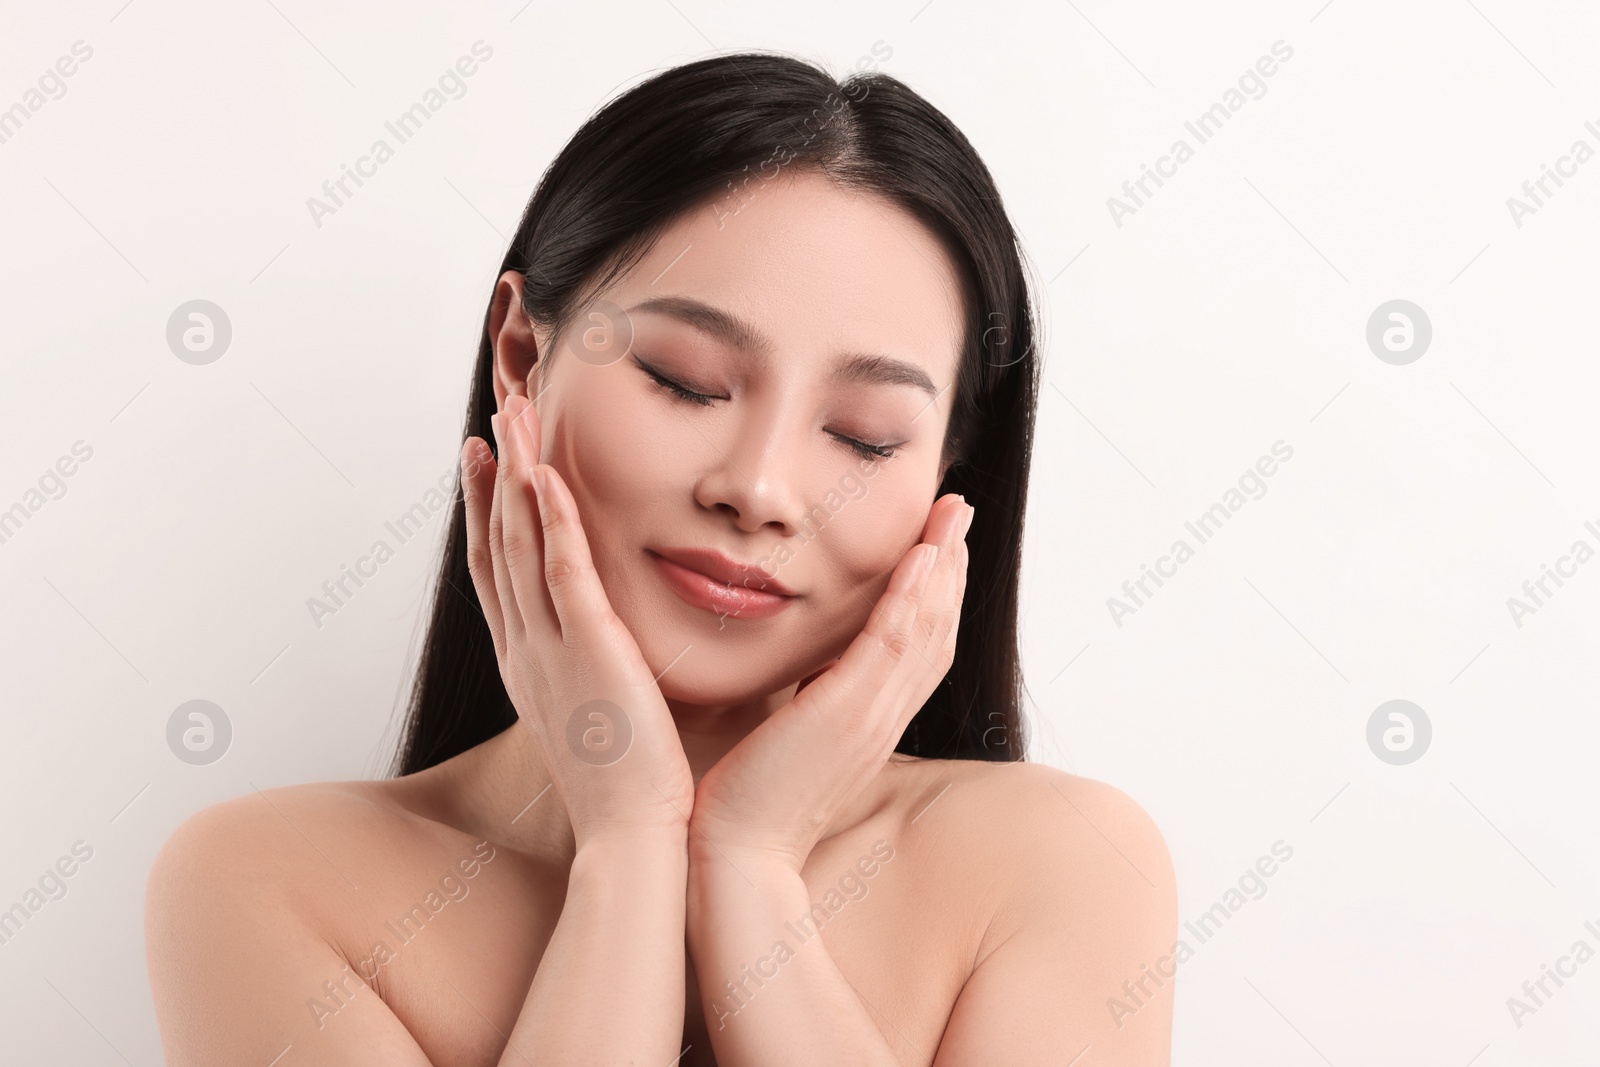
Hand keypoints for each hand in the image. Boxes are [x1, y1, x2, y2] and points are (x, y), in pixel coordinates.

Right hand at [460, 392, 694, 847]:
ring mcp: (550, 649)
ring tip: (509, 417)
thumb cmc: (635, 785)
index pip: (500, 574)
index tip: (485, 462)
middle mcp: (527, 650)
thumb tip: (633, 644)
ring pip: (519, 544)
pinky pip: (561, 571)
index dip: (487, 514)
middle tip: (488, 420)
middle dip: (490, 478)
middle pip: (497, 545)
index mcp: (532, 666)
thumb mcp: (608, 716)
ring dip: (512, 476)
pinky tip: (543, 474)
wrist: (633, 838)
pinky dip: (548, 519)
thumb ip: (612, 669)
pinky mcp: (587, 651)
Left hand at [687, 492, 973, 871]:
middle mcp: (883, 718)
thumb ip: (800, 702)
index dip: (934, 593)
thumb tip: (797, 672)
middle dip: (951, 566)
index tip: (937, 543)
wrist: (733, 855)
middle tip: (958, 510)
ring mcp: (871, 717)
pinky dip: (913, 597)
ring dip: (942, 565)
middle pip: (937, 630)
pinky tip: (922, 556)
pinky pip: (892, 644)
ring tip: (950, 514)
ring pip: (926, 629)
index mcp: (870, 723)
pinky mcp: (847, 715)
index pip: (917, 647)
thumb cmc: (746, 801)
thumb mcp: (784, 739)